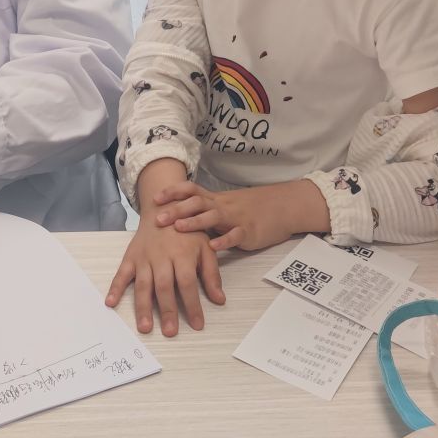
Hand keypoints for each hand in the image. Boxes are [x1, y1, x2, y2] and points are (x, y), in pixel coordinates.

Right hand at [105, 217, 222, 336]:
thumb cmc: (187, 231)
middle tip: (170, 332)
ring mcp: (144, 258)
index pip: (188, 284)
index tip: (197, 325)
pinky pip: (121, 274)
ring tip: (145, 328)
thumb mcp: (205, 248)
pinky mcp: (131, 257)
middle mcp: (161, 257)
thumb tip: (219, 299)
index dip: (193, 305)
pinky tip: (111, 303)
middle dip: (167, 311)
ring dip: (143, 307)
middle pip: (164, 287)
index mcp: (182, 255)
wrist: (162, 208)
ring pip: (143, 285)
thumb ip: (212, 274)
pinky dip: (115, 288)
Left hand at [155, 178, 326, 253]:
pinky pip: (235, 235)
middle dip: (175, 209)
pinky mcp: (249, 231)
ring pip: (212, 216)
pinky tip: (213, 247)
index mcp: (215, 199)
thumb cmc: (251, 209)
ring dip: (194, 222)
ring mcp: (235, 218)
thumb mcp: (225, 207)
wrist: (283, 207)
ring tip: (178, 228)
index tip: (154, 198)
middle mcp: (222, 206)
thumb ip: (206, 212)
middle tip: (158, 219)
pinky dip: (224, 241)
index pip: (190, 190)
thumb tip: (179, 218)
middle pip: (196, 202)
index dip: (172, 192)